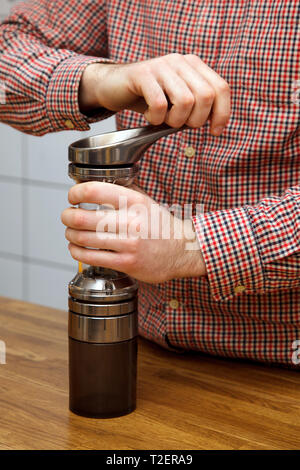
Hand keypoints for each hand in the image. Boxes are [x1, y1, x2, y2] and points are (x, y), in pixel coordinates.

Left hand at [61, 182, 206, 282]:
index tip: (72, 196)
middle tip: (66, 216)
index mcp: (134, 201)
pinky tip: (77, 248)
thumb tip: (95, 182)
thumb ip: (123, 191)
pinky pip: (92, 257)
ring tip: (70, 233)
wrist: (183, 250)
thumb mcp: (146, 201)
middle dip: (67, 216)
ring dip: (70, 235)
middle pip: (82, 217)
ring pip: (83, 239)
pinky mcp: (126, 263)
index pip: (94, 190)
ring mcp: (128, 244)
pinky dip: (77, 252)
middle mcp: (131, 221)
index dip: (75, 193)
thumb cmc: (161, 226)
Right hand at [79, 54, 229, 135]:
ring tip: (163, 119)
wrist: (113, 86)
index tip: (215, 131)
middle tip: (178, 124)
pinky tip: (148, 116)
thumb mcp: (177, 99)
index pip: (221, 88)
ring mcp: (161, 65)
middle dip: (195, 121)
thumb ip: (198, 105)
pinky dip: (155, 118)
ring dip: (174, 120)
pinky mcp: (142, 74)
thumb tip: (217, 125)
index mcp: (194, 65)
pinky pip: (159, 104)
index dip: (222, 114)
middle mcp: (180, 61)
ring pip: (185, 101)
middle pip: (205, 96)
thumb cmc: (148, 97)